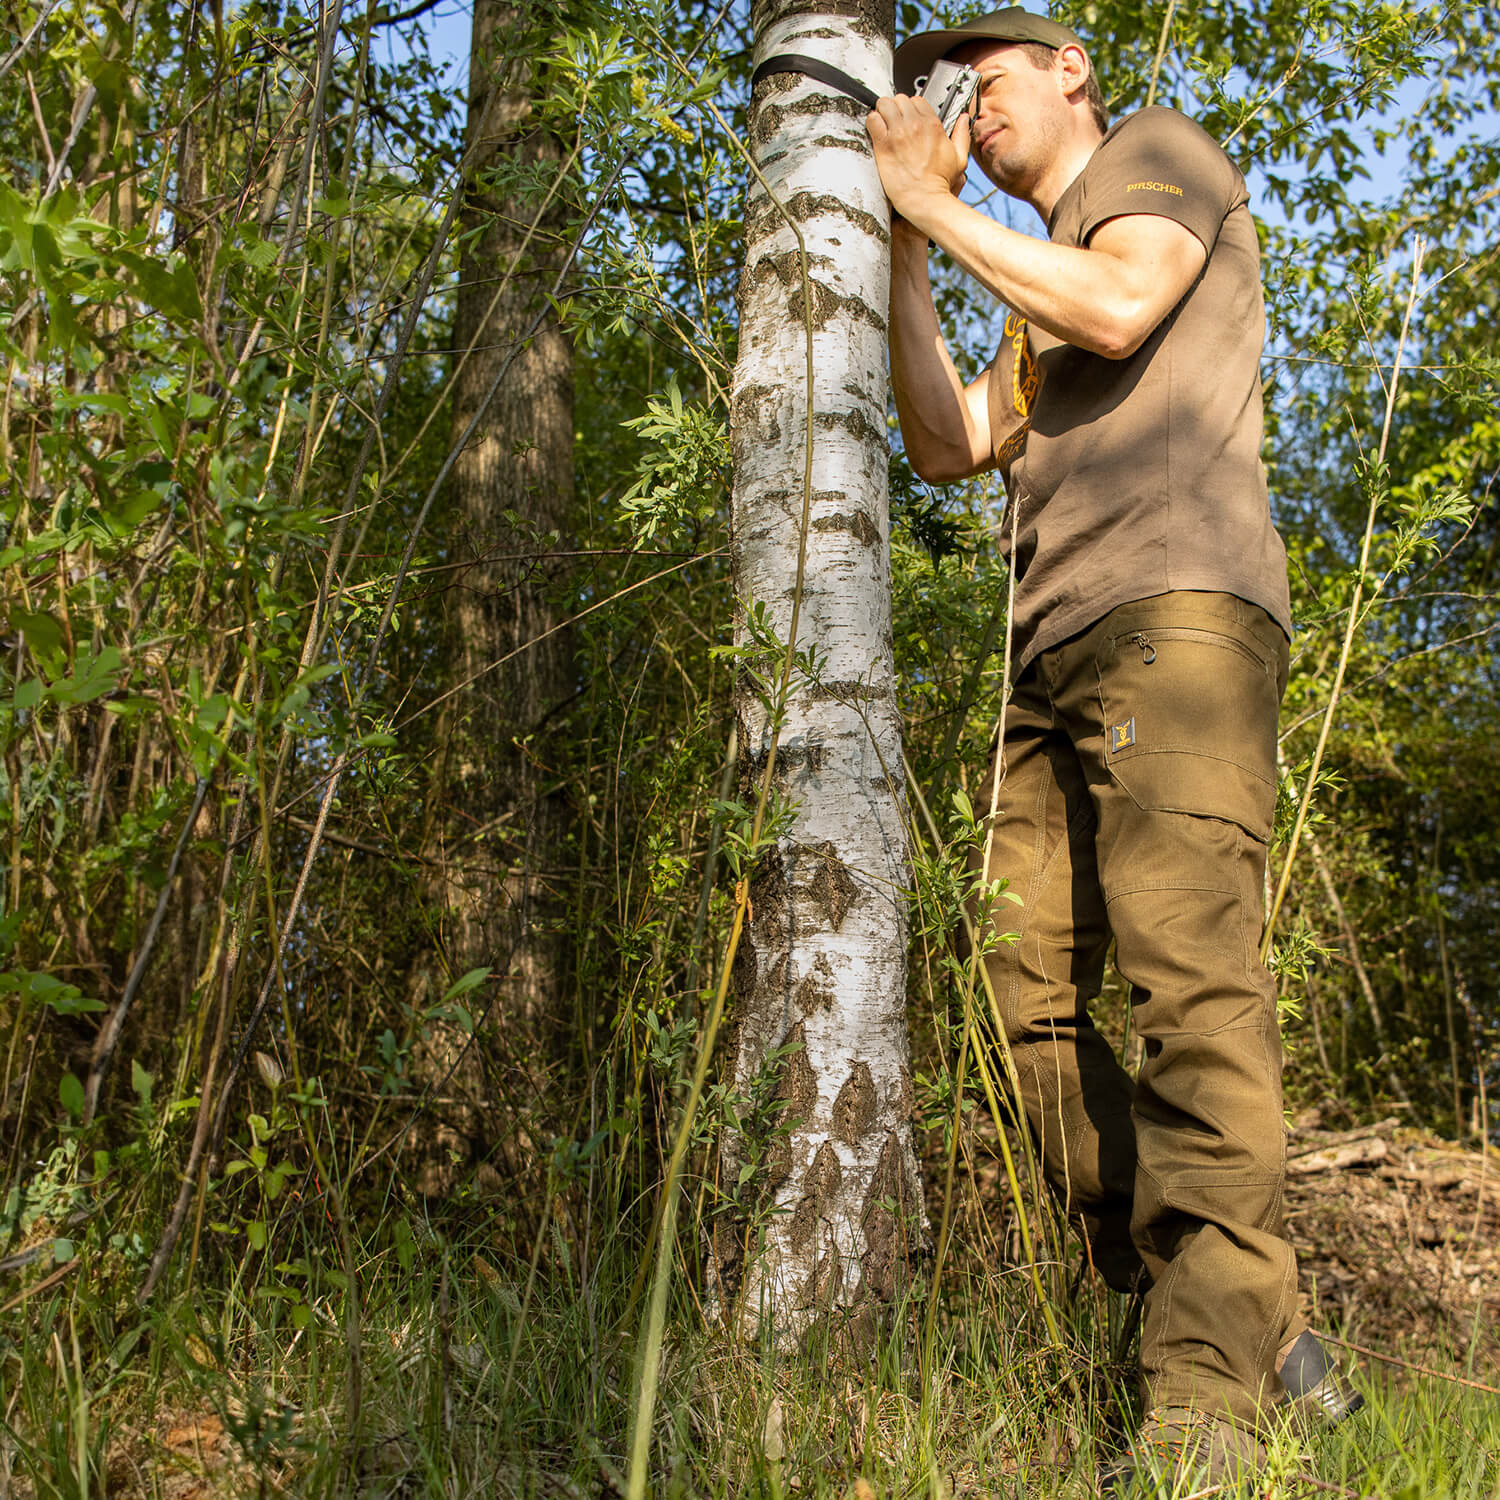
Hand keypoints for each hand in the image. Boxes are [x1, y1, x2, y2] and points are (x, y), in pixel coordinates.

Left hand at [866, 95, 969, 222]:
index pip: (916, 101)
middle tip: (892, 122)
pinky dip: (871, 123)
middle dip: (894, 108)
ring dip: (881, 113)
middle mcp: (915, 125)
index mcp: (933, 125)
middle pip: (899, 100)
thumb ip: (962, 135)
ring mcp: (899, 133)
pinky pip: (873, 121)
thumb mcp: (960, 158)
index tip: (907, 119)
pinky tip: (875, 132)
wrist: (926, 200)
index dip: (909, 108)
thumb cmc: (941, 184)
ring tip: (882, 125)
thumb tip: (963, 120)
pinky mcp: (884, 145)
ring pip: (884, 105)